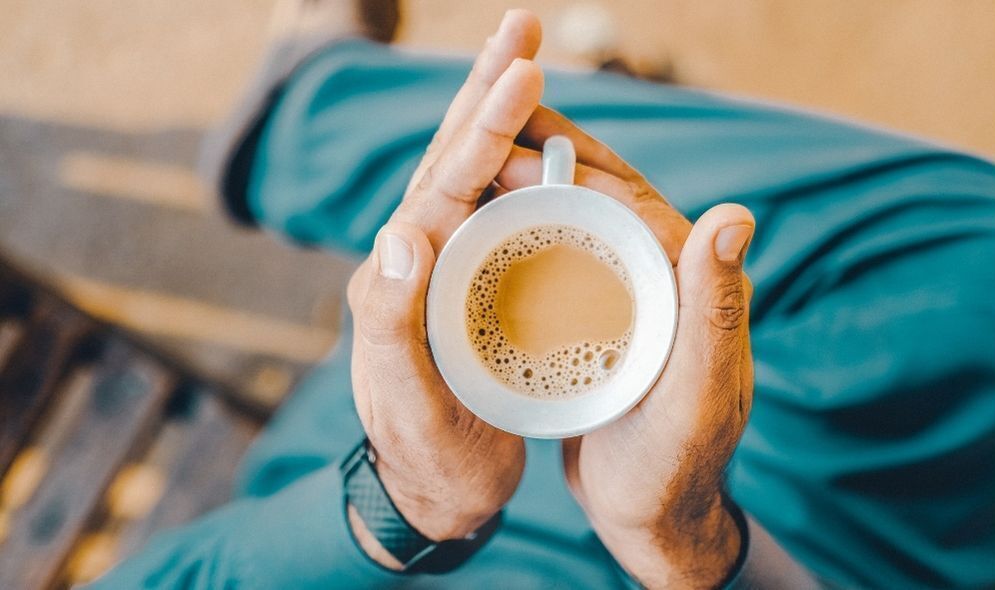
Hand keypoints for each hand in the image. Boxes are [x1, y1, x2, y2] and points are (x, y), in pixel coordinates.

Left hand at [344, 10, 543, 566]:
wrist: (432, 490)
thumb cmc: (425, 454)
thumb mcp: (410, 402)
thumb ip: (392, 323)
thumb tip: (399, 231)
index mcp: (398, 277)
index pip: (443, 187)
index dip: (482, 128)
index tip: (523, 71)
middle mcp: (415, 259)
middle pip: (452, 157)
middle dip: (485, 89)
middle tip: (520, 25)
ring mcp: (442, 266)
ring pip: (472, 173)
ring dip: (497, 113)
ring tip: (525, 58)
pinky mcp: (467, 281)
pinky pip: (492, 208)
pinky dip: (515, 163)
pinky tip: (537, 139)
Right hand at [500, 108, 755, 587]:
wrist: (652, 513)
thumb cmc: (674, 464)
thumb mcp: (695, 395)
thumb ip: (716, 308)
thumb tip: (734, 214)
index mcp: (693, 281)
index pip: (631, 199)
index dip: (569, 167)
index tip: (504, 153)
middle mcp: (667, 275)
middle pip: (604, 193)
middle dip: (547, 155)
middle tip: (481, 140)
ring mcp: (632, 292)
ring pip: (581, 216)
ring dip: (534, 184)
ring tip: (476, 171)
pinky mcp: (604, 312)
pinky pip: (565, 253)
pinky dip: (529, 227)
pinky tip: (487, 226)